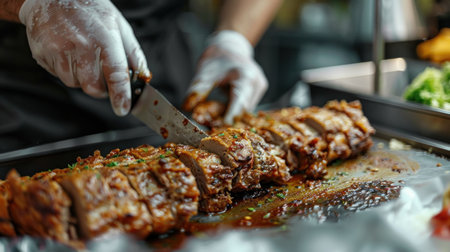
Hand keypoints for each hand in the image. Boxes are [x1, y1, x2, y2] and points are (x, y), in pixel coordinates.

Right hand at [19, 0, 148, 115]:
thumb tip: (143, 76)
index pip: (115, 75)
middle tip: (102, 78)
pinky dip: (65, 71)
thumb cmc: (91, 10)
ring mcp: (58, 50)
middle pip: (93, 87)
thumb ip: (133, 53)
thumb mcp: (119, 26)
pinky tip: (67, 52)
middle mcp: (81, 45)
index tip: (122, 109)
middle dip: (101, 89)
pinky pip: (57, 75)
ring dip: (81, 78)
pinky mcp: (42, 53)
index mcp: (105, 39)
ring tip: (82, 56)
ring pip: (74, 83)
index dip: (120, 95)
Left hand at [183, 30, 267, 123]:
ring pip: (244, 111)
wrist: (229, 48)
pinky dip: (232, 111)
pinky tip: (220, 110)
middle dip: (225, 118)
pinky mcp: (258, 92)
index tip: (220, 128)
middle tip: (206, 123)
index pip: (240, 102)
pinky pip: (245, 108)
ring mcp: (260, 88)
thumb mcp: (204, 73)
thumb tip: (187, 108)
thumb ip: (197, 90)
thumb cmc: (216, 58)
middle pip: (243, 110)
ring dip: (228, 116)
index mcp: (245, 76)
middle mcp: (257, 82)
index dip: (231, 116)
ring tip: (210, 115)